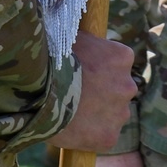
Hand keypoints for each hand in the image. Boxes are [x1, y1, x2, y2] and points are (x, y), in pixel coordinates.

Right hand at [50, 32, 135, 152]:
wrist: (39, 90)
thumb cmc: (51, 57)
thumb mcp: (72, 37)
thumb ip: (87, 41)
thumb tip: (85, 29)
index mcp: (122, 56)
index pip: (118, 62)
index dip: (100, 67)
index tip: (84, 71)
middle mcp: (127, 85)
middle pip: (118, 89)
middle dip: (103, 92)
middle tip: (77, 93)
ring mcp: (119, 113)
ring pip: (112, 114)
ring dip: (98, 113)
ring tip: (72, 111)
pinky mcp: (109, 137)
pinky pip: (103, 136)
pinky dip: (91, 134)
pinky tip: (72, 127)